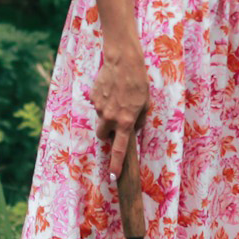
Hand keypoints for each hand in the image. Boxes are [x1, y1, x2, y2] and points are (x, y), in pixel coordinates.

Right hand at [90, 44, 150, 180]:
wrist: (122, 61)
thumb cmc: (138, 82)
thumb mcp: (145, 104)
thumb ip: (139, 120)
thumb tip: (133, 128)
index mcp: (125, 121)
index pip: (119, 149)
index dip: (115, 164)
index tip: (112, 176)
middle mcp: (110, 117)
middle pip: (102, 135)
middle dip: (107, 132)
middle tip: (115, 121)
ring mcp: (99, 107)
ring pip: (100, 118)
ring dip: (106, 114)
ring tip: (116, 97)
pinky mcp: (93, 97)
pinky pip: (97, 104)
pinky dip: (103, 100)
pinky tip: (110, 88)